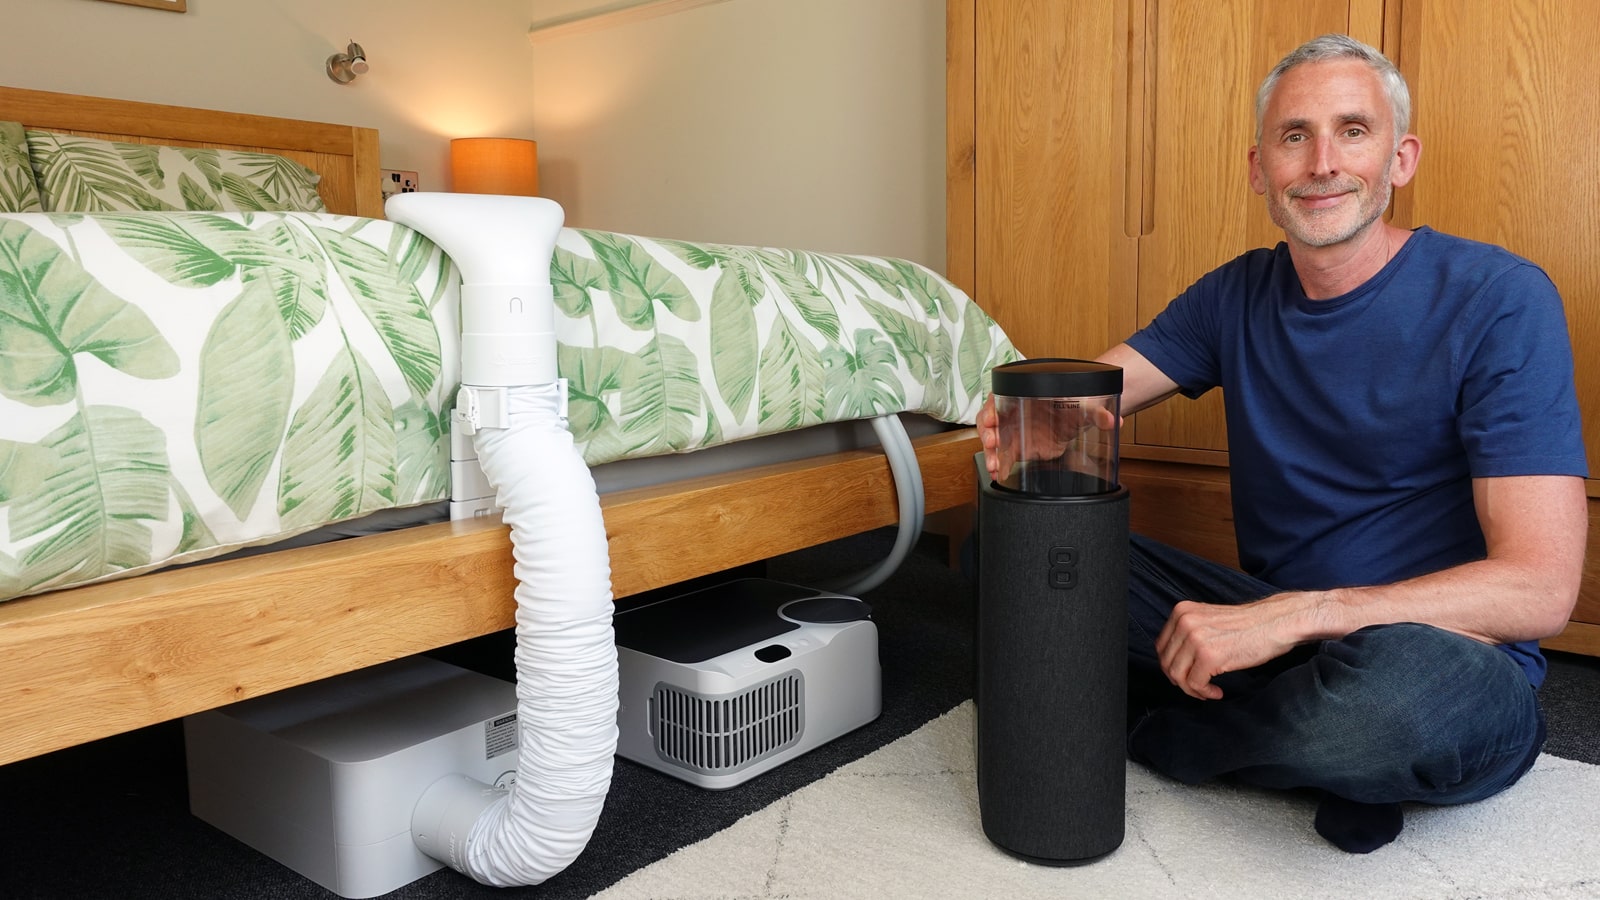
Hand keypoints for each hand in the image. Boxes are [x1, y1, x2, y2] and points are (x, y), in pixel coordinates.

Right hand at [976, 393, 1121, 483]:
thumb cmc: (1075, 405)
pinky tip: (997, 473)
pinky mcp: (1017, 447)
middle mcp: (1014, 411)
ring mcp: (1013, 430)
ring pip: (993, 439)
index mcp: (1024, 394)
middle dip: (987, 433)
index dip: (991, 408)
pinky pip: (1002, 455)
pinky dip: (998, 464)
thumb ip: (1097, 413)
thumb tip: (1113, 420)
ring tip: (994, 464)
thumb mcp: (1085, 407)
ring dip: (990, 452)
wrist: (1077, 419)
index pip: (1000, 398)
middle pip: (990, 420)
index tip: (991, 419)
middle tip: (991, 443)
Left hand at [1156, 594, 1318, 699]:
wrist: (1277, 623)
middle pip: (1167, 663)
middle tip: (1199, 687)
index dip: (1172, 666)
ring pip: (1177, 676)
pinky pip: (1194, 683)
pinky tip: (1217, 691)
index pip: (1161, 647)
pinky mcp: (1209, 655)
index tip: (1187, 675)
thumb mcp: (1208, 621)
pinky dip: (1204, 692)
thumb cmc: (1247, 626)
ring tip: (1209, 690)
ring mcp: (1195, 638)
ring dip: (1192, 689)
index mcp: (1181, 611)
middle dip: (1181, 681)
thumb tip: (1172, 661)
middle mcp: (1184, 621)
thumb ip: (1188, 634)